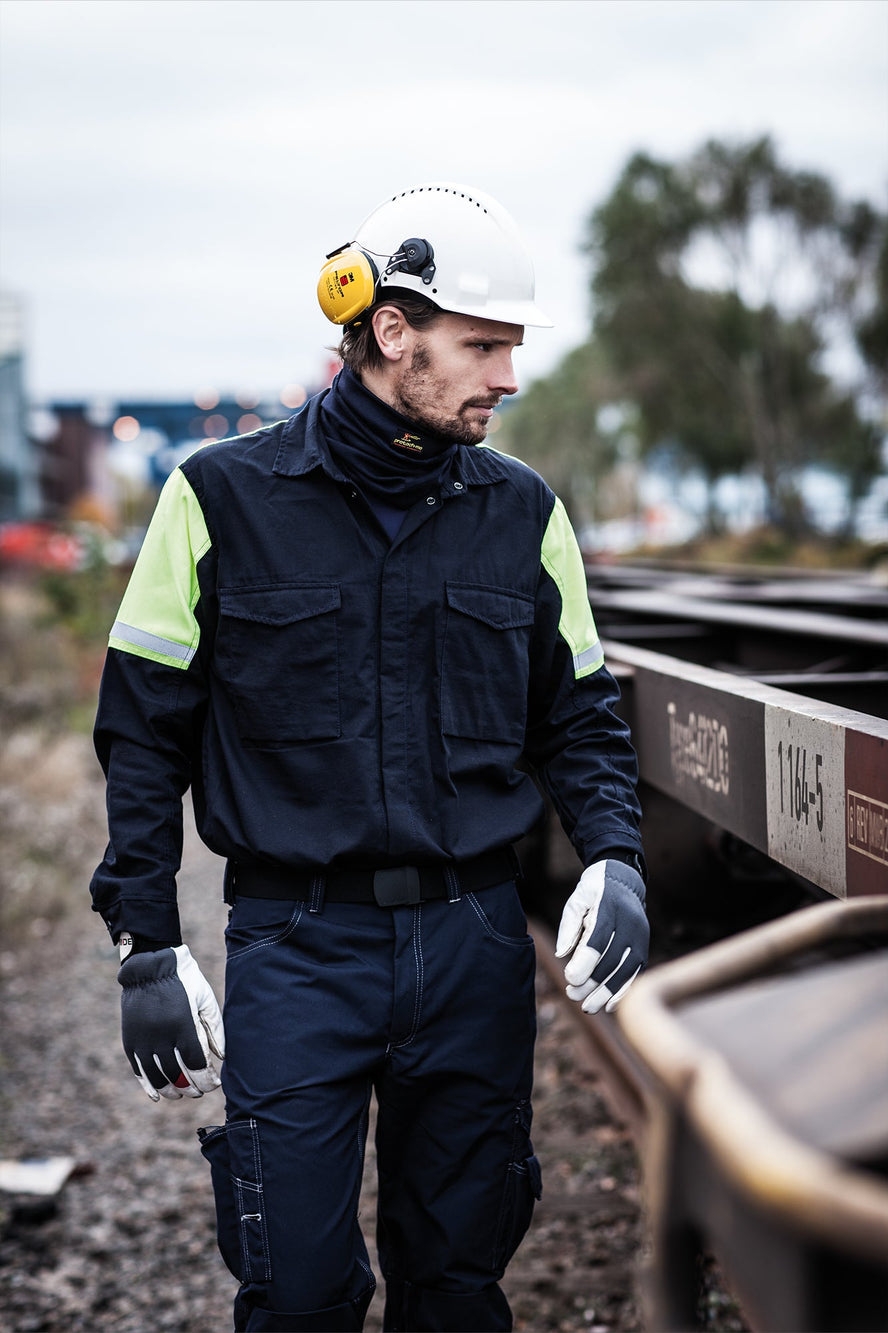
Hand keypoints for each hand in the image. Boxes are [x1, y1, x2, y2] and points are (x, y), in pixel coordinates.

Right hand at [118, 945, 225, 1100]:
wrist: (149, 966)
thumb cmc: (184, 981)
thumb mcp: (205, 999)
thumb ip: (215, 1029)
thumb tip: (221, 1058)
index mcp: (183, 1025)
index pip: (196, 1063)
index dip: (206, 1079)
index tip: (214, 1084)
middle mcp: (161, 1035)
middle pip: (177, 1074)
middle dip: (191, 1087)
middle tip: (199, 1092)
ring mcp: (143, 1039)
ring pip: (157, 1076)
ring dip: (171, 1090)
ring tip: (182, 1095)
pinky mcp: (130, 1040)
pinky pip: (138, 1069)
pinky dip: (147, 1085)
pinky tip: (157, 1095)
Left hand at [555, 860, 648, 1013]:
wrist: (624, 880)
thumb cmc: (594, 891)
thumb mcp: (576, 900)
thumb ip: (569, 926)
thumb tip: (562, 955)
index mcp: (609, 906)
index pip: (599, 939)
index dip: (585, 962)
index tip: (569, 979)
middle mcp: (629, 922)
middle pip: (612, 959)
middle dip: (592, 982)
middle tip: (572, 995)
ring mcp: (640, 935)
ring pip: (626, 970)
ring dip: (607, 993)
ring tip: (588, 1007)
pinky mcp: (645, 946)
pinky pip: (636, 972)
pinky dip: (623, 991)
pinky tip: (609, 1006)